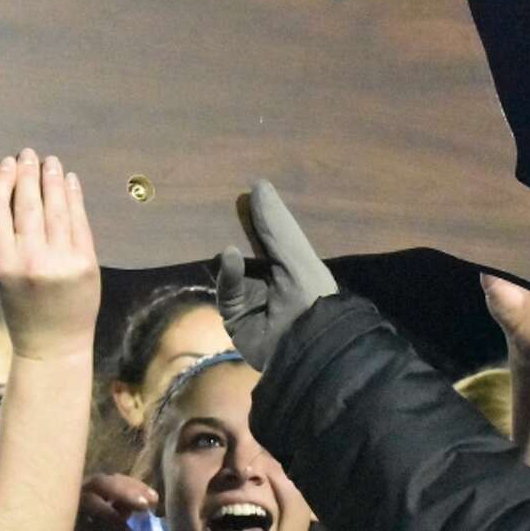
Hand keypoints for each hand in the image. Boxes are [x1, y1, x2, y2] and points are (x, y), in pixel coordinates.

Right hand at [0, 150, 99, 360]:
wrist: (53, 345)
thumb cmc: (22, 309)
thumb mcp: (1, 275)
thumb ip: (4, 238)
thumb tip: (14, 190)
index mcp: (1, 263)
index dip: (2, 181)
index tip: (7, 164)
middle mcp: (30, 259)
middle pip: (27, 203)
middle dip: (29, 173)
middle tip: (29, 155)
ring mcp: (61, 260)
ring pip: (55, 208)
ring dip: (53, 179)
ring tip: (50, 162)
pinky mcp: (86, 263)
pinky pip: (79, 222)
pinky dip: (74, 198)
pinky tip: (70, 182)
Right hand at [65, 473, 157, 530]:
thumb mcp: (107, 528)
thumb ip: (119, 513)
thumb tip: (141, 503)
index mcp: (90, 492)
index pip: (113, 480)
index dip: (134, 486)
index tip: (154, 499)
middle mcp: (76, 495)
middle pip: (100, 482)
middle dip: (125, 491)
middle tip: (145, 506)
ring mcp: (64, 509)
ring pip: (88, 501)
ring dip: (111, 516)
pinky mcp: (55, 527)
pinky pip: (77, 526)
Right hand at [217, 180, 338, 370]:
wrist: (305, 346)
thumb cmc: (309, 294)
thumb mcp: (295, 255)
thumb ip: (275, 225)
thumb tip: (258, 184)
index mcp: (294, 266)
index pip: (273, 236)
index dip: (260, 216)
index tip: (245, 190)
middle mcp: (272, 282)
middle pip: (248, 251)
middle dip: (237, 232)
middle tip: (220, 204)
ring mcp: (252, 300)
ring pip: (232, 270)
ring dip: (229, 252)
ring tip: (219, 223)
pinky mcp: (235, 317)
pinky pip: (226, 292)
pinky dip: (227, 274)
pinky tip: (229, 254)